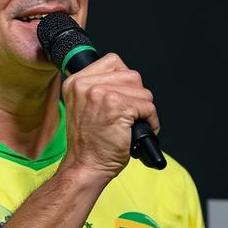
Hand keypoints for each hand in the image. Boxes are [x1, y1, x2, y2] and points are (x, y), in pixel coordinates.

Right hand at [60, 53, 159, 179]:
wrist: (85, 166)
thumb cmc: (88, 143)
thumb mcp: (82, 106)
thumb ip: (97, 88)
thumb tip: (125, 80)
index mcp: (76, 81)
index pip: (113, 61)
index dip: (124, 80)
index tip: (123, 96)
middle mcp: (86, 84)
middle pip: (131, 75)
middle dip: (137, 96)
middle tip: (131, 114)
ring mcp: (102, 94)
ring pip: (142, 90)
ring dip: (145, 108)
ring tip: (135, 123)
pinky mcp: (118, 107)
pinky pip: (148, 106)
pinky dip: (151, 120)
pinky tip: (141, 130)